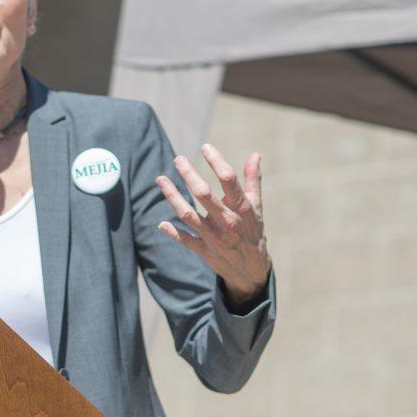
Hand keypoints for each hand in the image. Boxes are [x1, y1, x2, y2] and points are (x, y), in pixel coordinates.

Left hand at [155, 144, 271, 307]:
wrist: (252, 270)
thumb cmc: (252, 231)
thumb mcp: (256, 206)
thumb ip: (253, 180)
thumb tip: (254, 154)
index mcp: (242, 209)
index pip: (229, 180)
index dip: (216, 161)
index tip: (205, 147)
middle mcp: (227, 222)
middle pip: (203, 195)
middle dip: (189, 175)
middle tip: (178, 159)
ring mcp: (214, 237)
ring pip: (188, 214)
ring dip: (172, 196)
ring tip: (160, 179)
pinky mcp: (204, 251)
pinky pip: (185, 240)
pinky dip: (173, 232)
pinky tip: (161, 223)